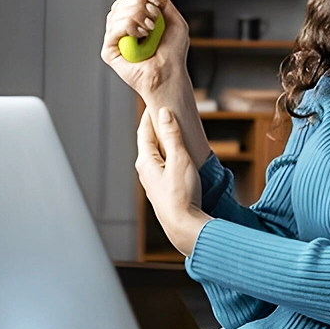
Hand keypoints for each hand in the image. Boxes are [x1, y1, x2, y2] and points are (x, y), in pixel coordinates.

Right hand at [101, 0, 190, 100]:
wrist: (169, 73)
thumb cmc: (173, 53)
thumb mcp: (176, 22)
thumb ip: (163, 2)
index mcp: (137, 18)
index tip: (156, 13)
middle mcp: (123, 26)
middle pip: (124, 1)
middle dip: (141, 8)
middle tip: (152, 25)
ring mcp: (115, 38)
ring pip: (117, 12)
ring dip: (136, 17)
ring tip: (147, 33)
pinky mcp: (109, 51)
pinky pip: (113, 29)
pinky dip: (128, 28)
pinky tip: (138, 37)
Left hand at [136, 106, 211, 255]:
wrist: (184, 226)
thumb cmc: (182, 195)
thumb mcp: (179, 159)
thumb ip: (172, 135)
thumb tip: (164, 113)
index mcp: (146, 161)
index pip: (145, 131)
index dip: (151, 115)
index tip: (157, 101)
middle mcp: (145, 171)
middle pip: (149, 142)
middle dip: (157, 127)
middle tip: (167, 113)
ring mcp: (153, 182)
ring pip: (156, 155)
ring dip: (164, 142)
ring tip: (175, 132)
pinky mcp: (162, 190)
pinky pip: (163, 166)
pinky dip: (169, 156)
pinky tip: (179, 157)